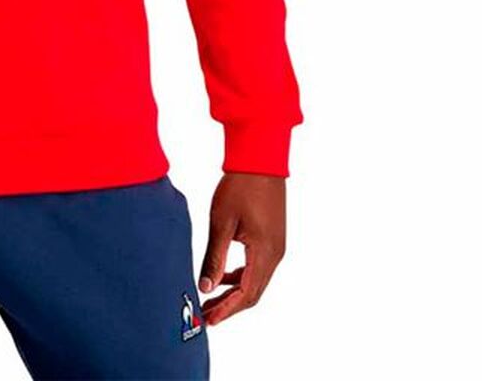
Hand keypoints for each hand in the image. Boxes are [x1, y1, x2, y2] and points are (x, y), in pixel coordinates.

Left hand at [197, 171, 286, 325]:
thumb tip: (205, 287)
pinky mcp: (273, 239)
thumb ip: (214, 257)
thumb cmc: (240, 186)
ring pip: (256, 281)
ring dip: (234, 292)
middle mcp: (275, 255)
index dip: (227, 310)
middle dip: (229, 306)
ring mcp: (277, 247)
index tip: (209, 321)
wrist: (260, 159)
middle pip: (253, 292)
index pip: (246, 294)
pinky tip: (223, 276)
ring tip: (210, 298)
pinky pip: (258, 267)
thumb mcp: (222, 222)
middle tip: (205, 314)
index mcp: (264, 253)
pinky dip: (241, 276)